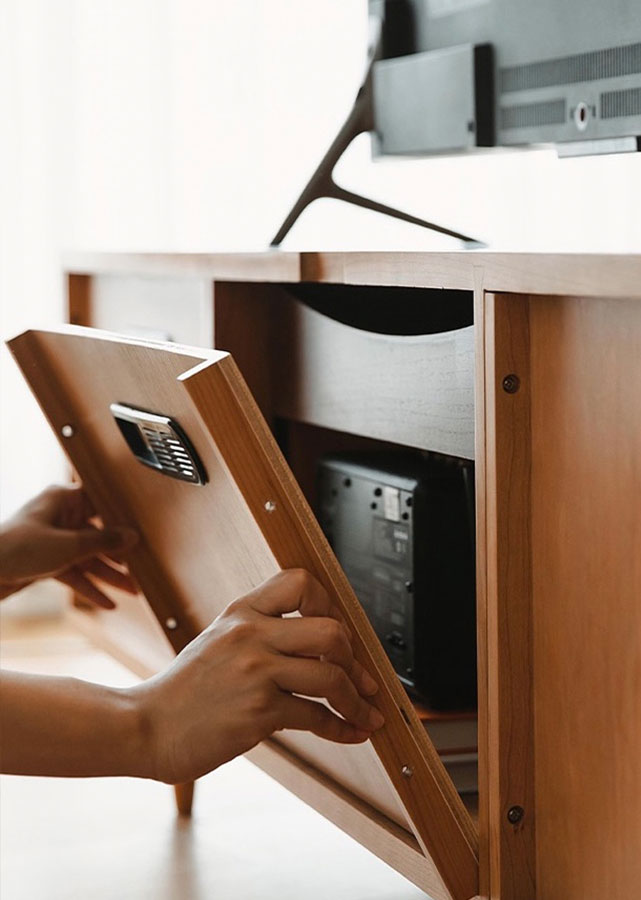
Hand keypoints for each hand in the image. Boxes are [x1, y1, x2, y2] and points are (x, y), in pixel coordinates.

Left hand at [0, 484, 137, 607]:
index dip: (124, 516)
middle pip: (98, 534)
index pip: (101, 502)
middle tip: (144, 567)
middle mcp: (60, 516)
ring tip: (134, 592)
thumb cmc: (18, 548)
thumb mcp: (68, 546)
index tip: (146, 528)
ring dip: (109, 575)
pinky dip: (89, 587)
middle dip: (120, 555)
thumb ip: (103, 542)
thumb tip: (131, 536)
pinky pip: (74, 572)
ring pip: (88, 557)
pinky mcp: (46, 561)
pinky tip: (108, 604)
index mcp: (64, 499)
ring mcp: (53, 539)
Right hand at [137, 569, 383, 783]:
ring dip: (357, 700)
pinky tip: (350, 733)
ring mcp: (256, 672)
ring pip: (332, 676)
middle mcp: (250, 634)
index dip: (329, 604)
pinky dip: (343, 728)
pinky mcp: (259, 711)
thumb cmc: (183, 691)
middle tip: (360, 679)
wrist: (145, 727)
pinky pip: (317, 717)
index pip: (301, 582)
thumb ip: (258, 632)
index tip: (337, 634)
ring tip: (364, 712)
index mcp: (241, 611)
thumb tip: (313, 641)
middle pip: (331, 631)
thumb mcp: (217, 642)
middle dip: (354, 660)